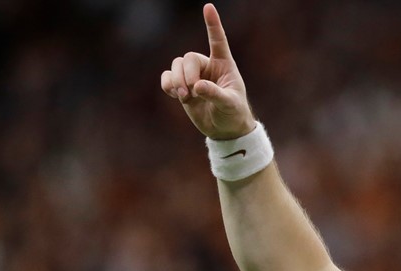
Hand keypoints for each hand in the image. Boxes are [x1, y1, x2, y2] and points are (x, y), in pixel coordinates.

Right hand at [160, 4, 254, 139]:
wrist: (225, 130)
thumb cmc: (234, 113)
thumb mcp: (230, 104)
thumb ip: (215, 94)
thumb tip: (197, 87)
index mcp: (224, 65)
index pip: (217, 41)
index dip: (213, 24)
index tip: (208, 7)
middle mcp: (207, 67)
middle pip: (188, 58)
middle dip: (187, 74)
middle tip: (192, 92)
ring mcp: (193, 76)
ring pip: (176, 65)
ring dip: (176, 80)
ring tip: (185, 96)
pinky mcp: (182, 87)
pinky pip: (166, 78)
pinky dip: (167, 85)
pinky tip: (175, 94)